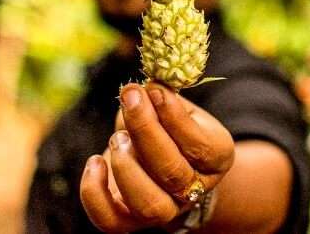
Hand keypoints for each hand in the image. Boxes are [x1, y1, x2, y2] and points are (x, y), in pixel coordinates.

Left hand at [80, 82, 234, 231]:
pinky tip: (95, 161)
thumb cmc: (174, 128)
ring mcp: (163, 210)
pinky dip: (94, 193)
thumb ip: (164, 98)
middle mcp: (193, 190)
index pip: (200, 146)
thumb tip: (144, 89)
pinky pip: (109, 221)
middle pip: (172, 173)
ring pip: (147, 204)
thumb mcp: (180, 108)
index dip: (174, 117)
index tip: (153, 89)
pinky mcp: (129, 221)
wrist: (168, 165)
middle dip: (146, 130)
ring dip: (127, 166)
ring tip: (118, 137)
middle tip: (131, 99)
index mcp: (215, 159)